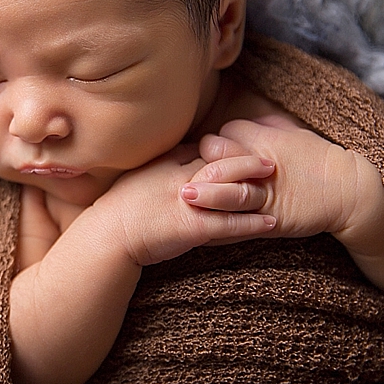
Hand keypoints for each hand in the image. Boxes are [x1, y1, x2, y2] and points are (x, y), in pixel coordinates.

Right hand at [93, 144, 276, 265]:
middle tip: (268, 161)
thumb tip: (184, 152)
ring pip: (232, 191)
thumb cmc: (120, 207)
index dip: (225, 149)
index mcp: (167, 165)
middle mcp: (181, 179)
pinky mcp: (193, 228)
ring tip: (276, 186)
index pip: (203, 150)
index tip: (242, 148)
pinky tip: (270, 222)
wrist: (108, 236)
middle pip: (223, 163)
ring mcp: (189, 202)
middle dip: (248, 161)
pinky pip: (230, 224)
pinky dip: (252, 223)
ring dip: (257, 188)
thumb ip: (163, 165)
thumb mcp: (140, 176)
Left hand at [181, 116, 383, 301]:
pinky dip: (222, 227)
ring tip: (184, 196)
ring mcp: (266, 190)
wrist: (349, 190)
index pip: (218, 136)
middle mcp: (258, 161)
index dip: (208, 148)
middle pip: (216, 157)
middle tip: (183, 177)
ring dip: (206, 194)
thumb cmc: (316, 158)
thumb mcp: (289, 133)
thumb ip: (262, 126)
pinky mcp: (273, 216)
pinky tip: (202, 232)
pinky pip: (243, 221)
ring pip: (230, 188)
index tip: (200, 162)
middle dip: (199, 166)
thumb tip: (242, 122)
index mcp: (259, 136)